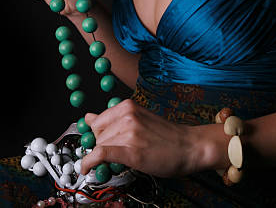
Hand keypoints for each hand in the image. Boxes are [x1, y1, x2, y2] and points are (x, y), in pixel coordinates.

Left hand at [80, 99, 197, 177]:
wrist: (189, 146)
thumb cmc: (167, 136)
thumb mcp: (139, 119)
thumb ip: (113, 119)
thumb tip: (87, 117)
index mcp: (128, 106)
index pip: (97, 121)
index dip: (97, 135)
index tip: (99, 143)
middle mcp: (127, 116)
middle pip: (97, 135)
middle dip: (102, 146)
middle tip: (119, 152)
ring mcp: (129, 133)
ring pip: (99, 147)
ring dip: (105, 157)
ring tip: (125, 158)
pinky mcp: (131, 151)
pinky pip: (101, 154)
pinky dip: (90, 162)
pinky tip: (86, 168)